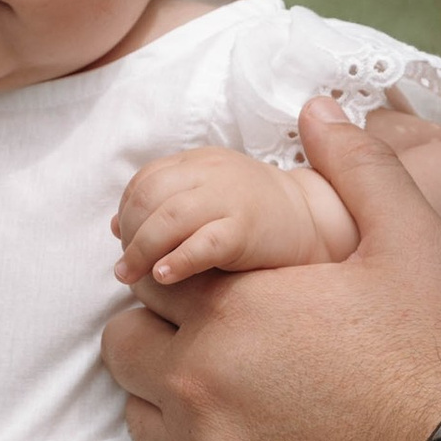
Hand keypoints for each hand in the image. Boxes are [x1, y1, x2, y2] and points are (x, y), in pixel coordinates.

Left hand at [104, 97, 440, 440]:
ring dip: (167, 407)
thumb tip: (318, 106)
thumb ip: (358, 166)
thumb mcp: (412, 242)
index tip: (230, 298)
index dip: (188, 281)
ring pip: (135, 417)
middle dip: (164, 338)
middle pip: (126, 344)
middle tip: (227, 350)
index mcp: (230, 303)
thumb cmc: (436, 354)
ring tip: (231, 408)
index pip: (153, 275)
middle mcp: (197, 376)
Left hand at [113, 143, 349, 287]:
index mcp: (204, 162)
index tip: (126, 245)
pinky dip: (177, 259)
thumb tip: (116, 226)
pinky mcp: (249, 229)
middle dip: (131, 235)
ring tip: (132, 278)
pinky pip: (203, 242)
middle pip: (150, 197)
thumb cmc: (263, 225)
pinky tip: (164, 278)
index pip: (146, 181)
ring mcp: (233, 198)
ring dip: (141, 250)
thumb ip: (166, 209)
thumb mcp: (210, 204)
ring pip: (168, 217)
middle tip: (126, 269)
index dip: (128, 213)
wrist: (325, 229)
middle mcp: (215, 173)